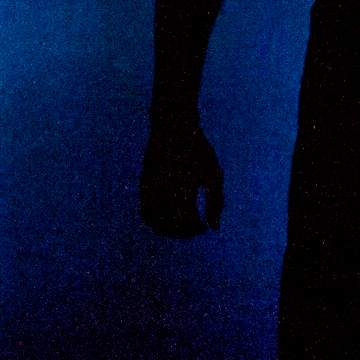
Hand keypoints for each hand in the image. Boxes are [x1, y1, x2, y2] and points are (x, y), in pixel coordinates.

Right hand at [141, 115, 223, 236]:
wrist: (172, 127)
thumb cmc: (199, 151)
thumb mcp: (214, 173)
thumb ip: (216, 202)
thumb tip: (214, 228)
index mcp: (184, 187)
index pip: (188, 222)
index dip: (196, 228)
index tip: (204, 226)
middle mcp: (165, 190)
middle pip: (170, 226)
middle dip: (183, 232)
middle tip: (194, 228)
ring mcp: (151, 188)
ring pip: (154, 223)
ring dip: (168, 230)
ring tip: (180, 226)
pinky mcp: (143, 185)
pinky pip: (145, 212)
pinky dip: (155, 221)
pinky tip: (169, 217)